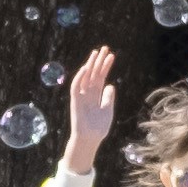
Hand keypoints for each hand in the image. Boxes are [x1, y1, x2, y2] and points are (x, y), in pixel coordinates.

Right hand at [65, 43, 116, 168]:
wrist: (91, 138)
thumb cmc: (99, 127)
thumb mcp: (107, 110)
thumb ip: (108, 98)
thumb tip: (110, 85)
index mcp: (96, 95)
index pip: (101, 77)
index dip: (106, 66)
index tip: (112, 56)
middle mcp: (88, 93)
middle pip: (94, 73)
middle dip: (99, 61)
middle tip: (105, 48)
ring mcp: (82, 96)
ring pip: (85, 76)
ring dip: (90, 65)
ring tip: (96, 53)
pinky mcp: (75, 101)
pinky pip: (75, 87)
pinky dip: (79, 77)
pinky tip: (85, 68)